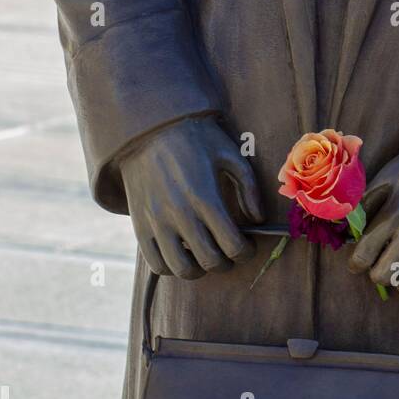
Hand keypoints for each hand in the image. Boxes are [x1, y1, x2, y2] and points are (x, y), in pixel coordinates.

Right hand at [118, 116, 263, 278]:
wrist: (150, 129)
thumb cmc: (195, 139)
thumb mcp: (230, 153)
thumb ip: (248, 186)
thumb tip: (257, 218)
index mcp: (205, 196)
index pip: (232, 245)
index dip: (245, 252)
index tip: (247, 246)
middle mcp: (180, 214)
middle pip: (210, 261)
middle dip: (227, 263)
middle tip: (229, 252)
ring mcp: (157, 223)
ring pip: (182, 269)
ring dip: (200, 270)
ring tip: (206, 256)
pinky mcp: (140, 226)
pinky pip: (156, 263)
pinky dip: (172, 267)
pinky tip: (182, 254)